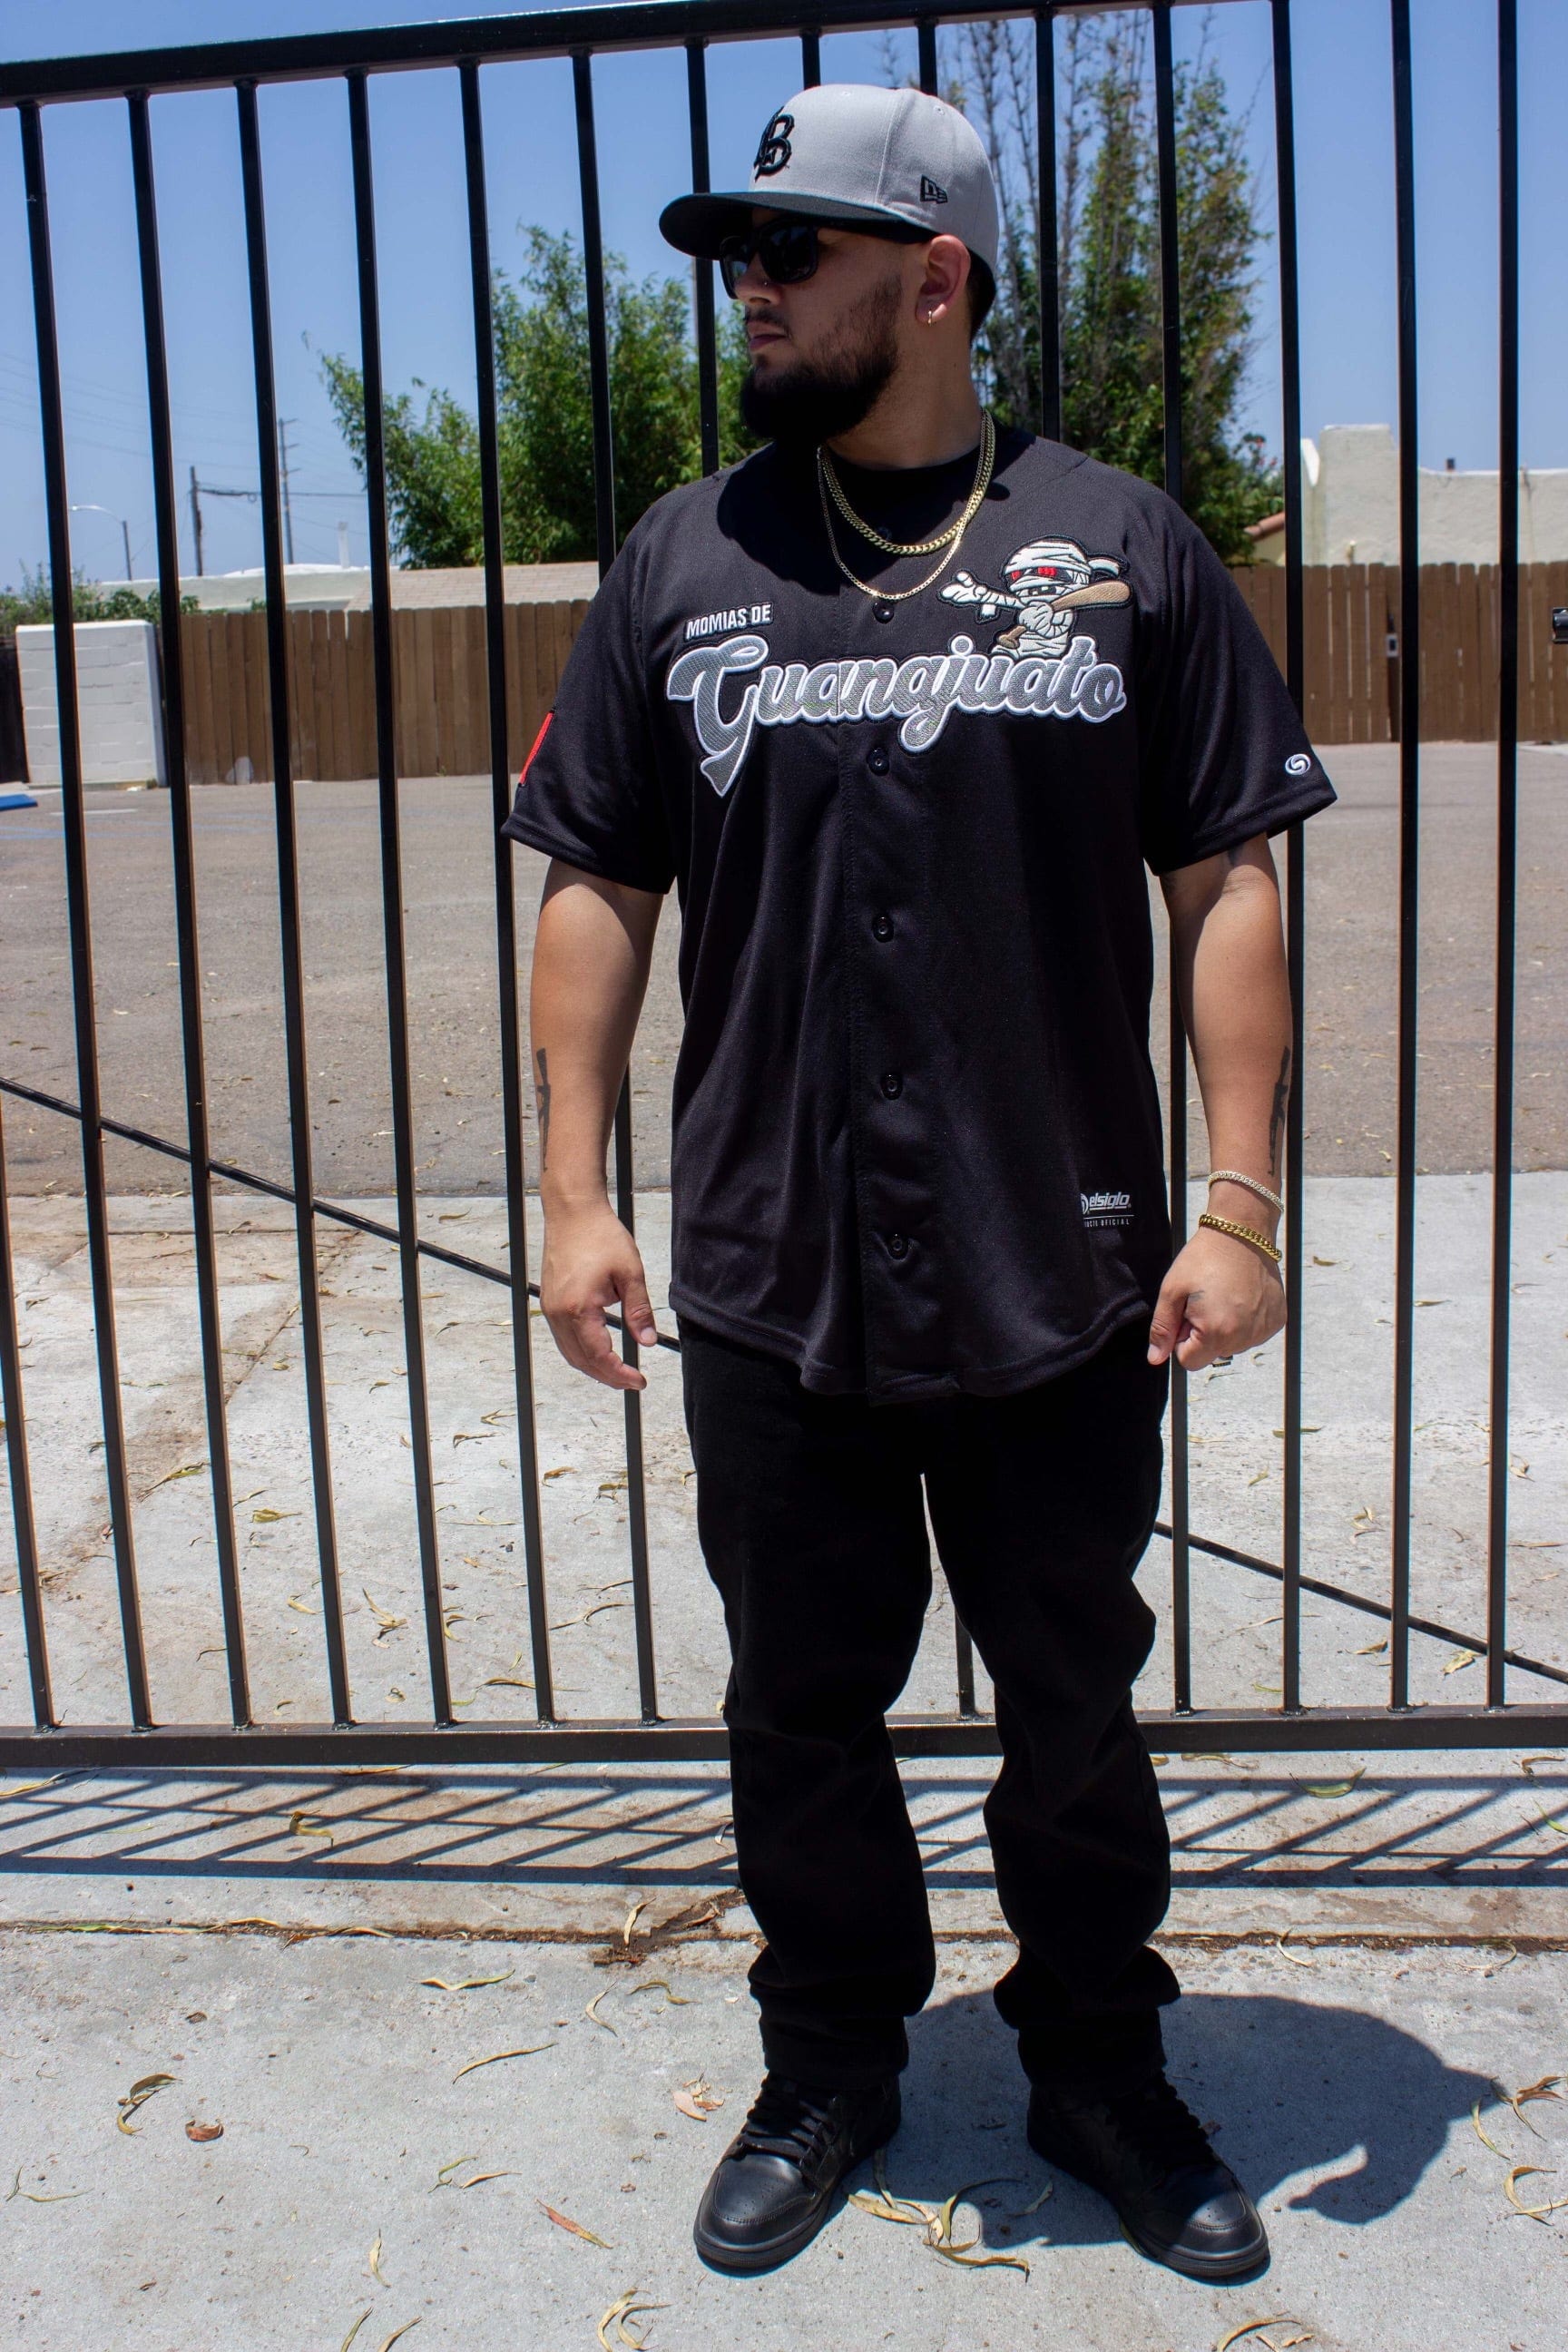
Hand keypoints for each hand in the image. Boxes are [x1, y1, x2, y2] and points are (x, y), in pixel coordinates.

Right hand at [539, 1199, 658, 1390]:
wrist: (573, 1212)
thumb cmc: (602, 1236)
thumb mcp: (630, 1272)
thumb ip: (639, 1310)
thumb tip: (648, 1342)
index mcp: (579, 1308)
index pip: (599, 1356)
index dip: (620, 1374)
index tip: (640, 1381)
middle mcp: (558, 1313)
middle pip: (581, 1361)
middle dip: (607, 1376)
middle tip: (632, 1381)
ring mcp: (549, 1308)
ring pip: (569, 1353)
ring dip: (593, 1367)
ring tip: (618, 1371)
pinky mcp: (548, 1302)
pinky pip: (563, 1338)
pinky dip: (581, 1352)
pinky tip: (599, 1351)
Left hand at [1146, 1224, 1284, 1372]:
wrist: (1241, 1233)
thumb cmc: (1203, 1259)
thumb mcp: (1172, 1291)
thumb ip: (1162, 1329)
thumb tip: (1155, 1359)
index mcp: (1215, 1332)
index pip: (1189, 1362)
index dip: (1181, 1340)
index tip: (1186, 1314)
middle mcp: (1243, 1337)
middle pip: (1211, 1354)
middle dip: (1202, 1334)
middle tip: (1204, 1301)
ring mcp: (1263, 1330)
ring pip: (1233, 1345)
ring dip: (1224, 1328)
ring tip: (1223, 1296)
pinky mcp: (1277, 1320)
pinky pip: (1252, 1334)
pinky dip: (1244, 1321)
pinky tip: (1241, 1297)